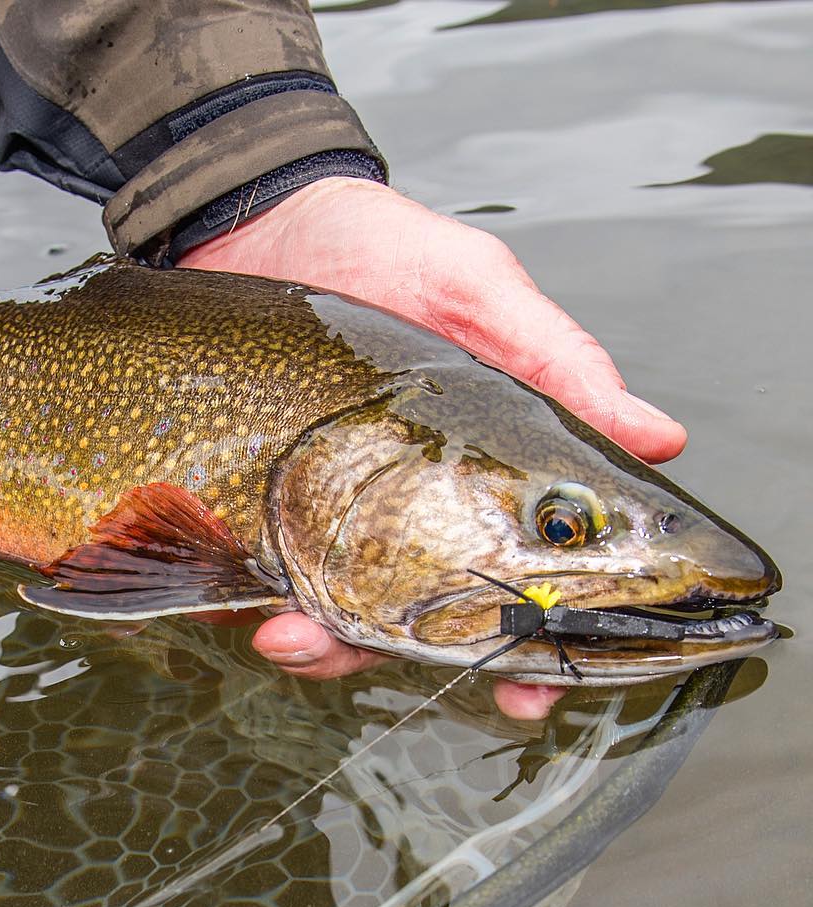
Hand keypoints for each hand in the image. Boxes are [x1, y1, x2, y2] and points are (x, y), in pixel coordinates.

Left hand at [179, 178, 686, 719]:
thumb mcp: (476, 293)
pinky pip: (258, 585)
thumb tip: (656, 436)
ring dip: (323, 645)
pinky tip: (249, 609)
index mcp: (479, 473)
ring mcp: (329, 518)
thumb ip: (552, 361)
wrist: (264, 224)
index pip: (524, 572)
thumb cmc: (383, 250)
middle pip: (427, 621)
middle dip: (418, 661)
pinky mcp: (260, 510)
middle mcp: (409, 510)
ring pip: (340, 620)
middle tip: (396, 667)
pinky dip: (254, 609)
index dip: (539, 642)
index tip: (542, 682)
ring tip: (290, 632)